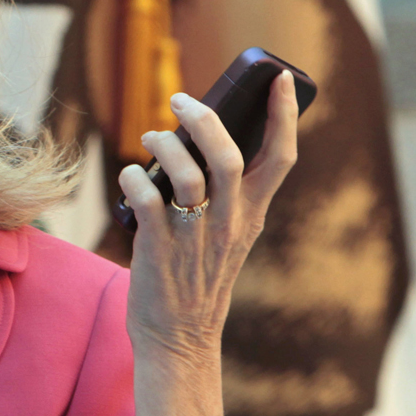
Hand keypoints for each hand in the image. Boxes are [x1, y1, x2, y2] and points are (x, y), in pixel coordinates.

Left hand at [117, 70, 298, 358]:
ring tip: (149, 137)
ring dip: (162, 145)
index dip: (285, 115)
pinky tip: (130, 174)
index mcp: (252, 214)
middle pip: (227, 156)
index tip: (282, 79)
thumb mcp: (229, 236)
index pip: (281, 159)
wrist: (179, 337)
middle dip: (204, 118)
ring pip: (185, 173)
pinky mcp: (158, 246)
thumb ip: (227, 196)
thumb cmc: (198, 277)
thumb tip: (201, 142)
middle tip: (180, 98)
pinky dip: (133, 178)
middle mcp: (228, 221)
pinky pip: (145, 199)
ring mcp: (193, 234)